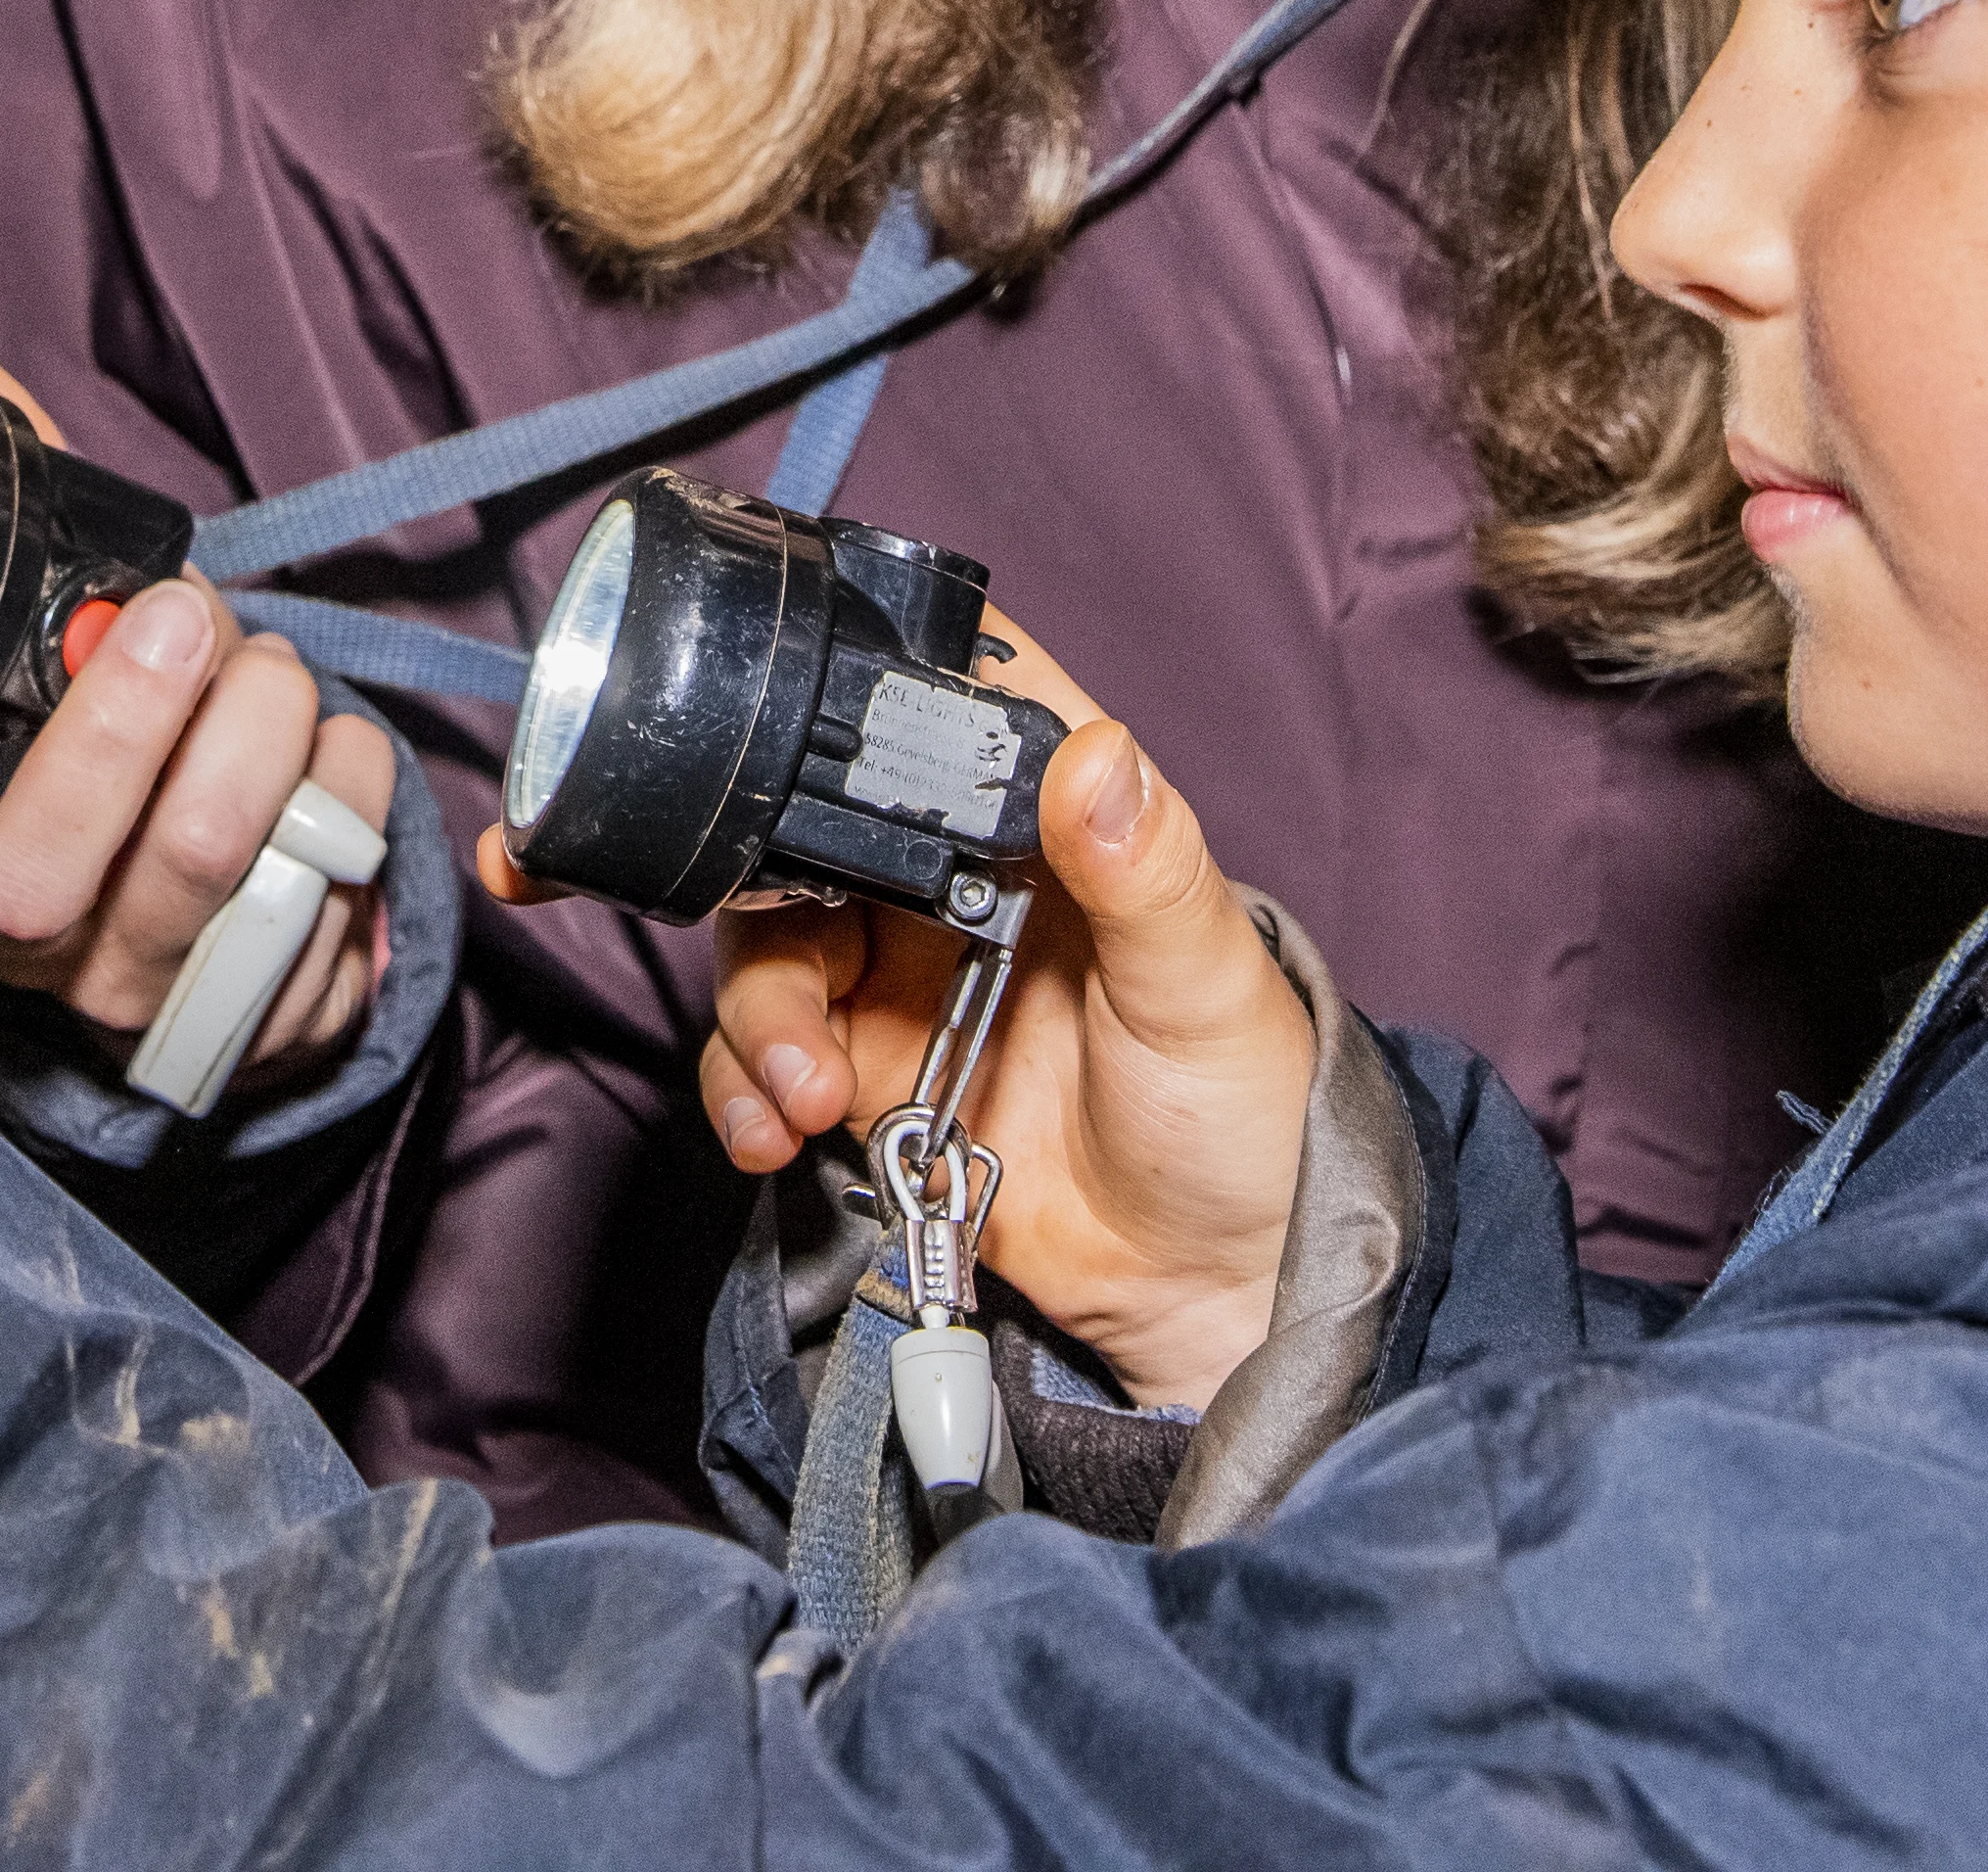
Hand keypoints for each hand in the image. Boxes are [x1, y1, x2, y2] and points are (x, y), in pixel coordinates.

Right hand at [0, 332, 398, 1078]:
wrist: (235, 901)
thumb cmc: (113, 742)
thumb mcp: (40, 642)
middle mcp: (20, 942)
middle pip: (38, 880)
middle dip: (118, 732)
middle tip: (176, 619)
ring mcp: (143, 987)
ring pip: (195, 874)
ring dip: (254, 731)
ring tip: (271, 663)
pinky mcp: (268, 1010)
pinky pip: (320, 889)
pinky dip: (342, 783)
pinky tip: (330, 748)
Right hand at [667, 617, 1313, 1412]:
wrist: (1214, 1285)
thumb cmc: (1245, 1113)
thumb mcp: (1202, 986)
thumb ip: (1147, 868)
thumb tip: (1096, 753)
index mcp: (1044, 826)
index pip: (942, 711)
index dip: (867, 703)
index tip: (809, 742)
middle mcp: (959, 886)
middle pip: (810, 832)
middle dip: (770, 899)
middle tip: (801, 992)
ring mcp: (904, 979)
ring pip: (772, 944)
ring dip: (760, 1014)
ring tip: (805, 1095)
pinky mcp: (867, 1072)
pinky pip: (763, 1056)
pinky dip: (741, 1088)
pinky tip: (771, 1131)